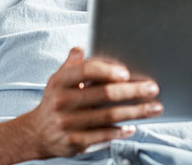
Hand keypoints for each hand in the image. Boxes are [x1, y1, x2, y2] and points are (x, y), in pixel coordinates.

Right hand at [21, 47, 161, 157]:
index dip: (107, 70)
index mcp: (60, 81)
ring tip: (154, 107)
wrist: (37, 133)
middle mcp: (62, 101)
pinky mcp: (74, 142)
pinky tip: (133, 126)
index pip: (85, 71)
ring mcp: (68, 123)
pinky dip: (120, 131)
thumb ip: (72, 64)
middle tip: (152, 88)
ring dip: (135, 111)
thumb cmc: (55, 101)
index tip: (126, 72)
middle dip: (132, 91)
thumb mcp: (58, 79)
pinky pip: (103, 135)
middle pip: (104, 94)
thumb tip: (81, 48)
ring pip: (109, 116)